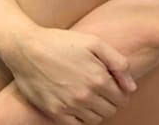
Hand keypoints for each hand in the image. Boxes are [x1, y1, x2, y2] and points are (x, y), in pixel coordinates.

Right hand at [2, 27, 136, 123]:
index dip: (121, 92)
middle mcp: (85, 96)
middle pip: (110, 110)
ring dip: (97, 110)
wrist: (26, 48)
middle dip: (111, 101)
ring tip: (90, 96)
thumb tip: (131, 86)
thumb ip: (118, 62)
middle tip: (102, 90)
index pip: (122, 98)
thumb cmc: (61, 41)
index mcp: (98, 78)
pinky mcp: (55, 112)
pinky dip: (81, 119)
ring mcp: (69, 106)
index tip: (113, 85)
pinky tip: (77, 105)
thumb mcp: (93, 42)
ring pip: (95, 119)